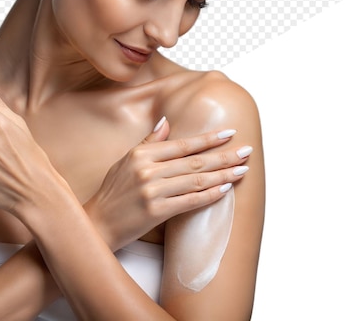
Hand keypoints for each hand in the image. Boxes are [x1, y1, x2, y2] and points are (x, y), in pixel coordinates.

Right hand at [86, 118, 250, 249]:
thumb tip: (165, 121)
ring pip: (196, 180)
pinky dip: (210, 195)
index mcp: (140, 155)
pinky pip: (190, 201)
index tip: (229, 133)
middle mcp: (147, 170)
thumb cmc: (112, 193)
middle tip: (246, 151)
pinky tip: (225, 189)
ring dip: (223, 175)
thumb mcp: (125, 162)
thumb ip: (148, 143)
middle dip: (224, 156)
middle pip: (194, 162)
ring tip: (242, 170)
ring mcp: (152, 191)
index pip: (182, 144)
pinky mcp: (156, 211)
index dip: (208, 139)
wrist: (98, 223)